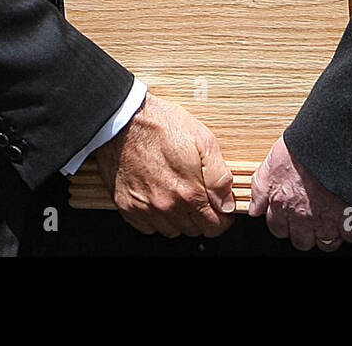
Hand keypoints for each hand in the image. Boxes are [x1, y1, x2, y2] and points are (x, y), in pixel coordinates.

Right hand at [92, 92, 234, 237]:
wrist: (124, 120)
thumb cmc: (162, 125)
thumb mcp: (203, 141)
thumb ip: (219, 177)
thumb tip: (227, 203)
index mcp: (188, 191)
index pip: (214, 226)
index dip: (223, 218)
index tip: (222, 208)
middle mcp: (166, 206)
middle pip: (194, 230)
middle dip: (203, 216)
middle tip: (200, 194)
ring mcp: (144, 209)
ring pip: (172, 231)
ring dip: (180, 218)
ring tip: (178, 192)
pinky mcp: (126, 207)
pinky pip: (148, 227)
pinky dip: (157, 217)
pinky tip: (159, 196)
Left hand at [250, 135, 351, 251]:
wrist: (331, 139)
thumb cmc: (302, 146)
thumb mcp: (271, 161)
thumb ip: (260, 187)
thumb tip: (255, 208)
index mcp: (282, 204)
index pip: (278, 229)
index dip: (286, 223)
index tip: (292, 217)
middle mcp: (302, 216)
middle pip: (301, 241)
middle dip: (306, 232)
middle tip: (313, 218)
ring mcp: (325, 219)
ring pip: (325, 243)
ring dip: (328, 234)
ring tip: (332, 220)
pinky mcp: (348, 217)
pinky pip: (349, 236)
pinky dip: (350, 229)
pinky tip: (348, 218)